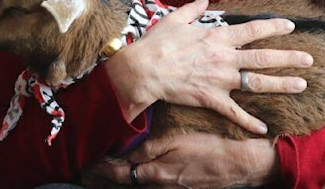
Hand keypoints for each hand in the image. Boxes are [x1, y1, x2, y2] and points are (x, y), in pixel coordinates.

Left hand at [84, 132, 278, 188]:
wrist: (238, 165)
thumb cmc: (209, 148)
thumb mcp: (176, 141)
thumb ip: (149, 149)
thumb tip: (127, 156)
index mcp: (155, 174)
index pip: (119, 173)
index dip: (100, 169)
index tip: (85, 165)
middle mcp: (160, 187)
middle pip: (125, 184)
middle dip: (104, 178)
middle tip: (86, 172)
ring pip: (138, 186)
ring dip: (119, 180)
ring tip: (102, 174)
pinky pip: (152, 186)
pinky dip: (138, 181)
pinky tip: (134, 174)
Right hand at [105, 0, 311, 134]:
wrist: (143, 70)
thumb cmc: (157, 43)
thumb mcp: (175, 19)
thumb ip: (193, 10)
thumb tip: (204, 1)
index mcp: (217, 37)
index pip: (252, 30)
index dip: (273, 28)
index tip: (290, 26)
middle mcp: (224, 58)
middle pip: (264, 57)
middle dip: (289, 58)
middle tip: (309, 60)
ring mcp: (220, 80)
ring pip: (257, 82)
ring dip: (281, 84)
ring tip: (302, 85)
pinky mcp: (211, 99)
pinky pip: (235, 112)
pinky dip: (249, 122)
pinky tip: (264, 129)